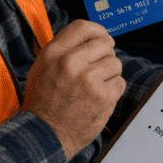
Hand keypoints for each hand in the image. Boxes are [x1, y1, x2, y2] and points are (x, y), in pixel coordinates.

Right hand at [21, 20, 125, 157]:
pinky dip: (113, 90)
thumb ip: (64, 49)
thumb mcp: (42, 67)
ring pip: (115, 63)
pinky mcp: (103, 97)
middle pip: (104, 44)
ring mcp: (89, 80)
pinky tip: (99, 98)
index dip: (97, 31)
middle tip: (98, 69)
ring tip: (96, 86)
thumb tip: (92, 36)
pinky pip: (120, 83)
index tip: (102, 39)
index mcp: (54, 53)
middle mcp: (71, 63)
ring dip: (110, 74)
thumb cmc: (43, 101)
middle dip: (105, 55)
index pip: (83, 27)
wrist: (45, 135)